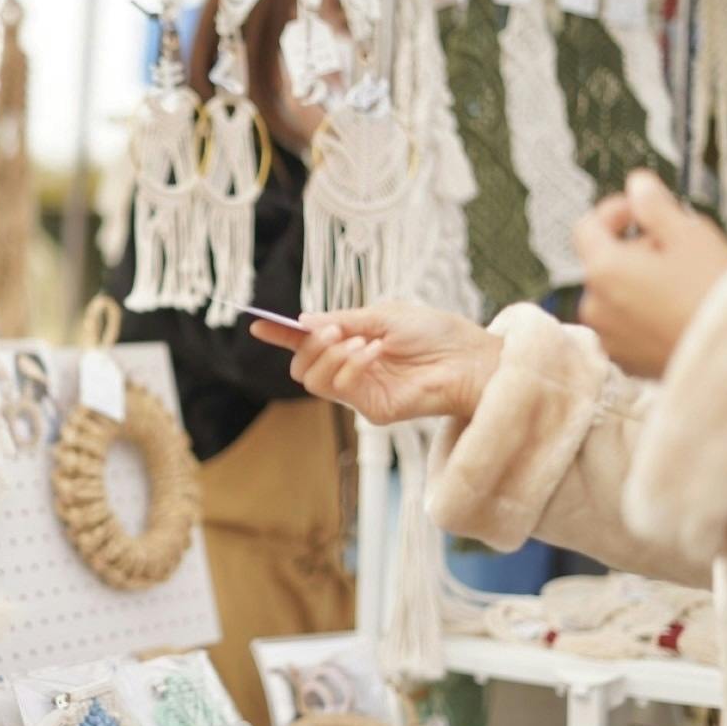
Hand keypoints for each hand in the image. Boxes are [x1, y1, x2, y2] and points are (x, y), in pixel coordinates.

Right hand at [250, 300, 501, 424]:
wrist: (469, 359)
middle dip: (307, 345)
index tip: (257, 325)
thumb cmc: (436, 334)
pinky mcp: (373, 409)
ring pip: (313, 381)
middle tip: (331, 330)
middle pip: (302, 367)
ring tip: (356, 340)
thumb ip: (344, 320)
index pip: (307, 344)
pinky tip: (375, 352)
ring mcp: (360, 393)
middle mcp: (351, 371)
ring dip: (328, 355)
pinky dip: (351, 365)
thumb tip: (304, 322)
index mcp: (352, 345)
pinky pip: (341, 389)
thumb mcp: (383, 315)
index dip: (280, 336)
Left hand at [575, 170, 726, 378]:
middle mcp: (594, 306)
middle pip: (604, 262)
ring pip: (616, 295)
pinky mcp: (626, 361)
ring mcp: (608, 338)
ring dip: (641, 282)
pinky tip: (682, 313)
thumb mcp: (690, 235)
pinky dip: (645, 313)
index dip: (613, 212)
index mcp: (603, 270)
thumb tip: (636, 184)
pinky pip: (628, 326)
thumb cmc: (717, 291)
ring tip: (686, 285)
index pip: (586, 227)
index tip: (642, 211)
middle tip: (682, 251)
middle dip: (636, 249)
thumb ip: (654, 206)